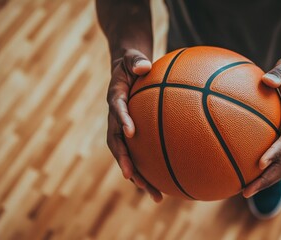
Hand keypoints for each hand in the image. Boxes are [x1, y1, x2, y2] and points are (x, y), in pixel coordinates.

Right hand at [106, 49, 162, 201]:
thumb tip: (144, 66)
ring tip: (155, 195)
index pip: (117, 111)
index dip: (122, 121)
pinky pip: (139, 153)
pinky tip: (165, 185)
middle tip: (132, 177)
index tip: (131, 132)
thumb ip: (136, 60)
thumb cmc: (132, 62)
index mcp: (115, 98)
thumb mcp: (132, 57)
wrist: (126, 69)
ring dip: (139, 176)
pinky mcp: (132, 134)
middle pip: (117, 143)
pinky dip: (149, 170)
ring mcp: (123, 128)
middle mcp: (116, 118)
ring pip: (128, 155)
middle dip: (124, 161)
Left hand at [243, 53, 280, 197]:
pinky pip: (278, 158)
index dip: (276, 151)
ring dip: (265, 180)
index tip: (260, 163)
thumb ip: (279, 72)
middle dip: (268, 179)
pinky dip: (264, 169)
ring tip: (243, 191)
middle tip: (246, 191)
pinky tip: (244, 171)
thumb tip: (266, 79)